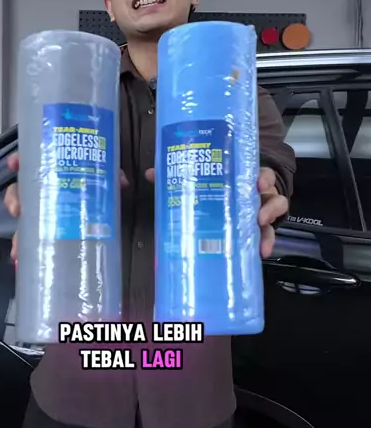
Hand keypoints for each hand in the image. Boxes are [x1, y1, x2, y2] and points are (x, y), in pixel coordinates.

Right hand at [4, 152, 129, 262]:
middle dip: (15, 199)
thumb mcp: (106, 176)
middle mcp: (44, 191)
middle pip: (22, 192)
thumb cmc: (99, 184)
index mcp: (54, 173)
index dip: (19, 160)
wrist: (106, 208)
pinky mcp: (49, 231)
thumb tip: (121, 182)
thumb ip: (112, 176)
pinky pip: (33, 240)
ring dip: (18, 232)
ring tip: (18, 247)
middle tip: (17, 209)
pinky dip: (25, 250)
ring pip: (25, 219)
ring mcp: (45, 212)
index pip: (31, 162)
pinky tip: (20, 260)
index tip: (14, 164)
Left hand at [145, 166, 287, 258]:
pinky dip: (267, 244)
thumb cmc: (214, 192)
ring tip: (261, 238)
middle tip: (259, 215)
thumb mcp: (197, 184)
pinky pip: (269, 236)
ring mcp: (261, 213)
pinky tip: (260, 254)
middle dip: (269, 204)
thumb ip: (177, 177)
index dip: (262, 177)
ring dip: (270, 226)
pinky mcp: (259, 231)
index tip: (257, 183)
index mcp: (243, 179)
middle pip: (271, 194)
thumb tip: (151, 173)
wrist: (224, 212)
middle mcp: (256, 194)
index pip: (259, 173)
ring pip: (275, 214)